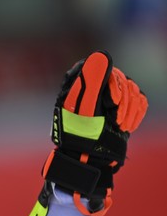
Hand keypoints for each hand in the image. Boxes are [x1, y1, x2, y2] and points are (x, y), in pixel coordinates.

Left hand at [44, 50, 146, 215]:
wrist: (89, 160)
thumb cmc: (80, 136)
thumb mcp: (84, 107)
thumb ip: (93, 81)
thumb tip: (100, 55)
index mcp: (77, 86)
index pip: (98, 66)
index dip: (111, 80)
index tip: (113, 100)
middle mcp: (93, 90)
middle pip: (119, 78)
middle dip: (123, 98)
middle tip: (115, 117)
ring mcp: (108, 100)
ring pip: (132, 89)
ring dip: (129, 109)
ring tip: (120, 125)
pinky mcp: (121, 110)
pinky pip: (139, 100)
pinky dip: (136, 113)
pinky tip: (126, 125)